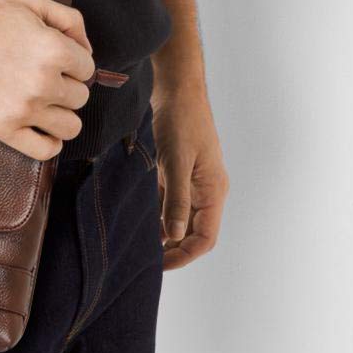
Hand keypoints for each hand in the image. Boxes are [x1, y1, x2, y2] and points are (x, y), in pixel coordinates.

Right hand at [0, 0, 95, 161]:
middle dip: (67, 85)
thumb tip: (88, 50)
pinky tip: (41, 127)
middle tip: (43, 76)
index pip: (88, 68)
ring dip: (62, 114)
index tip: (54, 59)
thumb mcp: (30, 2)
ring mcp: (23, 109)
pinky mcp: (3, 129)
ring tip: (44, 102)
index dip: (72, 62)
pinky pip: (45, 150)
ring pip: (71, 126)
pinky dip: (50, 142)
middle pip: (81, 97)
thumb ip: (69, 19)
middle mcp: (42, 82)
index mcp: (53, 49)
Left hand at [151, 84, 228, 269]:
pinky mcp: (178, 170)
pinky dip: (157, 211)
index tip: (160, 264)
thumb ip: (176, 198)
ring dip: (163, 231)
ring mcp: (192, 180)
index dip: (185, 255)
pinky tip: (139, 217)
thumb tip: (173, 235)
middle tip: (145, 259)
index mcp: (213, 190)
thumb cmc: (181, 121)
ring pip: (179, 216)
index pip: (205, 237)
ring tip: (139, 243)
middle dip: (173, 248)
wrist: (177, 88)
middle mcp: (206, 189)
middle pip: (193, 231)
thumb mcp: (176, 161)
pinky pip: (169, 199)